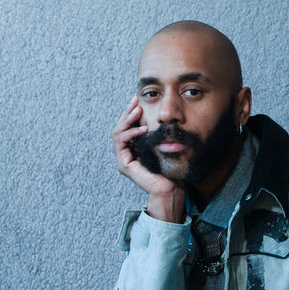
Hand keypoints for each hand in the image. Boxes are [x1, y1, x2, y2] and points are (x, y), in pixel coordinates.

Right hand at [112, 96, 184, 221]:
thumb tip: (158, 116)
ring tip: (137, 111)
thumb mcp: (161, 145)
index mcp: (133, 150)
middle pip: (120, 128)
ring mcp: (123, 160)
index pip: (127, 128)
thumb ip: (155, 133)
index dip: (130, 113)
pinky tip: (141, 128)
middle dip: (127, 113)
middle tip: (135, 101)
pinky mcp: (124, 165)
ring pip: (117, 133)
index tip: (138, 101)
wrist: (171, 188)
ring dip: (127, 120)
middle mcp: (125, 154)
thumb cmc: (170, 169)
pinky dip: (131, 133)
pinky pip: (121, 143)